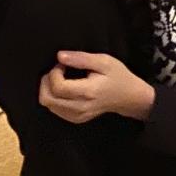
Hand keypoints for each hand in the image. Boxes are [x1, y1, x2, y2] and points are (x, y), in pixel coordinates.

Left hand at [39, 51, 155, 123]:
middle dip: (46, 82)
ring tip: (61, 79)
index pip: (58, 87)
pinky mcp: (76, 119)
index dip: (54, 73)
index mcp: (88, 92)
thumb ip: (81, 58)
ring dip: (48, 90)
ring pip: (49, 105)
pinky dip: (54, 98)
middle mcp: (81, 107)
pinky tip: (64, 90)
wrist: (129, 97)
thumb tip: (60, 56)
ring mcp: (78, 115)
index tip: (63, 64)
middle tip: (57, 72)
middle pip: (47, 99)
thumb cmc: (117, 76)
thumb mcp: (104, 61)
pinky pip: (55, 110)